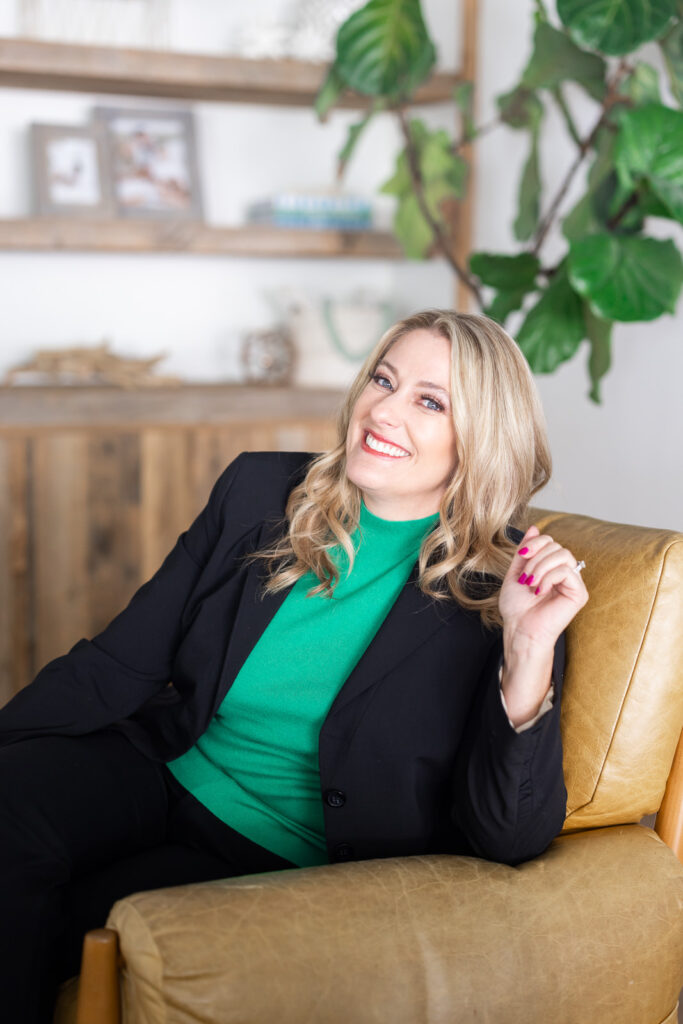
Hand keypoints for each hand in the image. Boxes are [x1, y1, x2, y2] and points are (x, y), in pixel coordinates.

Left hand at [498, 524, 588, 649]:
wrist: (519, 629)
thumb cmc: (517, 607)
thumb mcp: (516, 572)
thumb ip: (526, 551)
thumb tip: (534, 527)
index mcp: (551, 568)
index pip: (550, 541)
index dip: (535, 543)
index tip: (521, 555)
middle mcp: (565, 573)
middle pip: (556, 546)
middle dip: (536, 558)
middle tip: (525, 578)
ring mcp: (573, 583)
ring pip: (563, 555)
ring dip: (541, 567)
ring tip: (531, 584)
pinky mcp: (579, 593)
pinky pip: (566, 571)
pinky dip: (549, 577)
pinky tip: (540, 591)